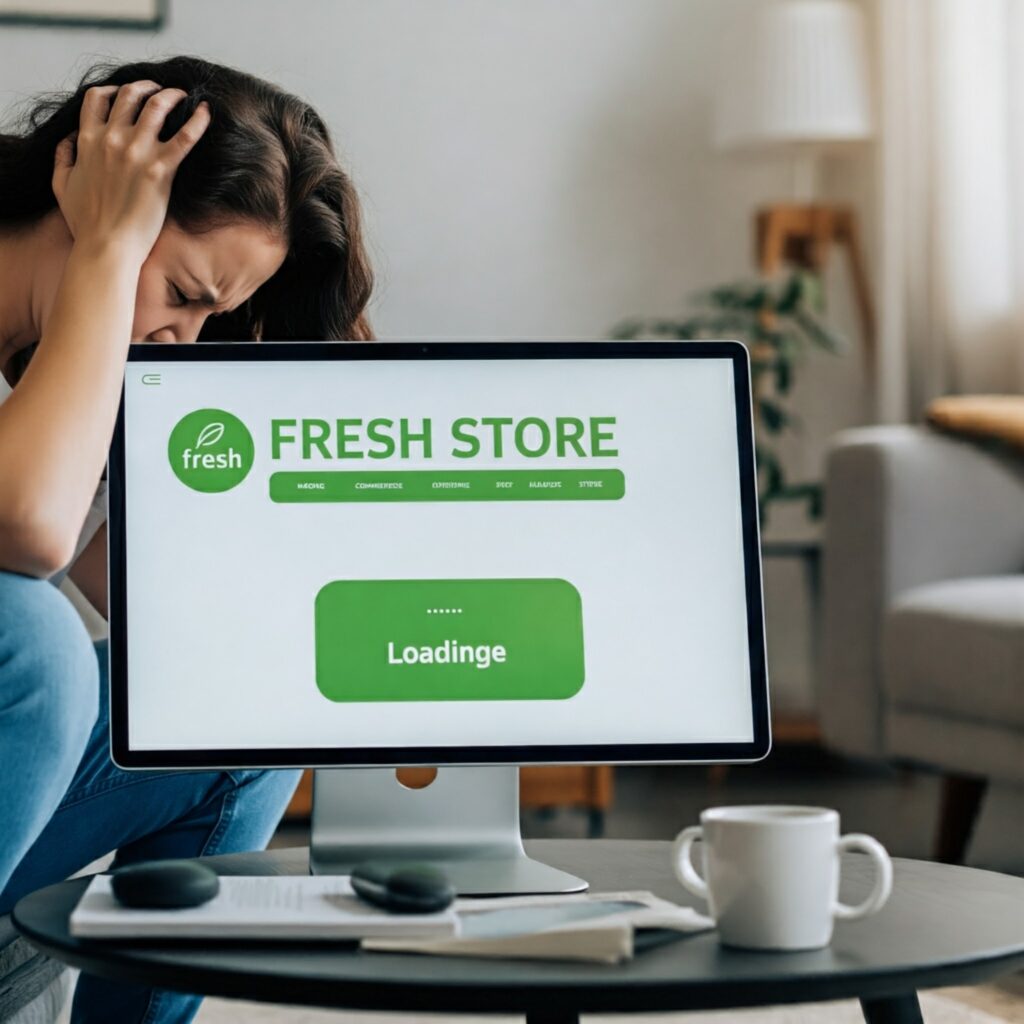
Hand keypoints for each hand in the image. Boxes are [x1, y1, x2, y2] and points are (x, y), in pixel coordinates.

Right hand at [51, 81, 210, 262]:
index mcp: (88, 140)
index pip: (97, 97)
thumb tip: (68, 141)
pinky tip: (207, 112)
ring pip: (157, 106)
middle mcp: (112, 139)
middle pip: (130, 95)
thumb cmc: (86, 222)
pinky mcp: (161, 170)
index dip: (114, 89)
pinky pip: (185, 136)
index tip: (127, 92)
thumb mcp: (62, 185)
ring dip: (172, 96)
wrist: (107, 246)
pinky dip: (198, 120)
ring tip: (183, 96)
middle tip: (161, 91)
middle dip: (147, 87)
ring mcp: (137, 152)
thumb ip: (64, 157)